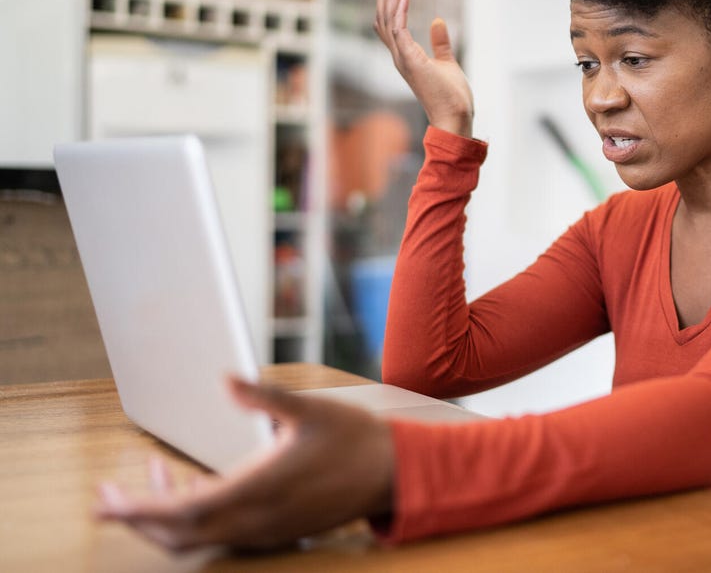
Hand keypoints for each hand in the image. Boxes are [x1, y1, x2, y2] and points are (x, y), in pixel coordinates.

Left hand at [94, 377, 395, 552]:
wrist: (396, 473)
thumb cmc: (356, 440)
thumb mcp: (311, 409)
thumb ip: (264, 396)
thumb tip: (225, 380)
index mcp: (258, 490)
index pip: (181, 510)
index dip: (138, 508)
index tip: (107, 501)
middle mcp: (257, 519)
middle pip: (178, 535)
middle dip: (138, 517)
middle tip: (110, 497)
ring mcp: (266, 530)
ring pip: (198, 538)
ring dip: (167, 515)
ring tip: (156, 476)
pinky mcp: (275, 530)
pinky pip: (221, 534)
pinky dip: (197, 516)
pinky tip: (198, 485)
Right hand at [374, 0, 474, 137]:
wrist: (454, 117)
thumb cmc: (451, 97)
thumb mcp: (447, 62)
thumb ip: (440, 43)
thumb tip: (438, 21)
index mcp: (405, 55)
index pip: (390, 23)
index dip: (389, 0)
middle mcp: (399, 55)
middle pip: (384, 16)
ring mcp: (403, 58)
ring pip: (389, 20)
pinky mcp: (411, 60)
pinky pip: (400, 30)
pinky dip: (401, 11)